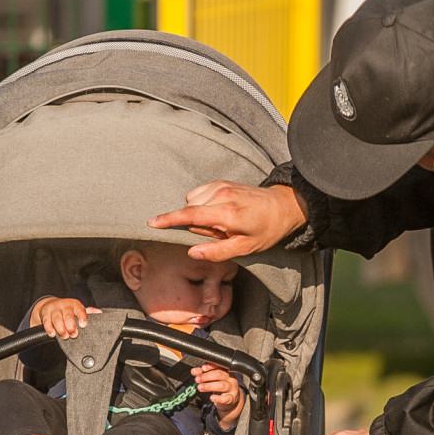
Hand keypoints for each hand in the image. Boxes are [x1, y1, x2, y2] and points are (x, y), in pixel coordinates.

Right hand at [30, 297, 100, 339]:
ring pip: (57, 319)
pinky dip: (49, 328)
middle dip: (71, 326)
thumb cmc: (68, 310)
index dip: (82, 317)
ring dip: (61, 329)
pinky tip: (52, 334)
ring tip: (64, 336)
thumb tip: (100, 313)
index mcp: (75, 304)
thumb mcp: (78, 309)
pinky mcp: (45, 313)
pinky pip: (46, 321)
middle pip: (68, 315)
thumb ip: (88, 312)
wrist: (50, 304)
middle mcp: (64, 305)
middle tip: (73, 335)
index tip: (83, 325)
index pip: (80, 310)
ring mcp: (54, 309)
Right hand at [148, 181, 307, 261]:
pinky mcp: (221, 182)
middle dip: (196, 225)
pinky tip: (219, 212)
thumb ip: (217, 252)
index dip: (169, 220)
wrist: (282, 206)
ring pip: (193, 202)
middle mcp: (222, 195)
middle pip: (190, 210)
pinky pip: (199, 195)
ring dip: (200, 214)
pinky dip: (202, 205)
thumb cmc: (265, 230)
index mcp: (228, 213)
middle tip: (219, 233)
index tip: (151, 223)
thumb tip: (192, 252)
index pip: (190, 215)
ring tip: (221, 223)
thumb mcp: (245, 248)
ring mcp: (221, 186)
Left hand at [193, 363, 243, 428]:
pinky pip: (226, 398)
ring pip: (222, 385)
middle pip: (220, 375)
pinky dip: (218, 398)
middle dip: (207, 376)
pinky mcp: (231, 399)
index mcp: (226, 372)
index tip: (203, 368)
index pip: (219, 367)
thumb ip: (203, 374)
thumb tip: (194, 371)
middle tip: (197, 379)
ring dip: (209, 386)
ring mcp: (232, 389)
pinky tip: (212, 398)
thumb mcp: (212, 379)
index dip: (211, 367)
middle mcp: (230, 379)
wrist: (230, 399)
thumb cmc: (220, 386)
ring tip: (200, 387)